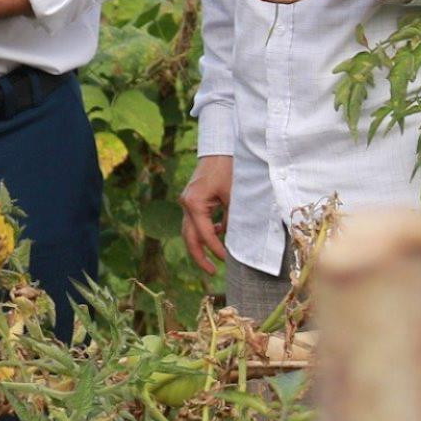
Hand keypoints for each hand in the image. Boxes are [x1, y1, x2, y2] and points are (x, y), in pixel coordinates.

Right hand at [181, 154, 231, 274]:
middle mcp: (186, 204)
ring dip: (201, 245)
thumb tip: (234, 238)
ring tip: (213, 260)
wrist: (220, 148)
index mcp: (194, 203)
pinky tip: (220, 233)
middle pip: (189, 237)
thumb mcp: (234, 195)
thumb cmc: (228, 169)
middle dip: (199, 256)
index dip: (216, 250)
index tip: (227, 260)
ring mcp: (187, 201)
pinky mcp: (192, 199)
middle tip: (212, 271)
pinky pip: (195, 221)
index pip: (204, 234)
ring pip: (189, 231)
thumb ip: (232, 218)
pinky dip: (205, 231)